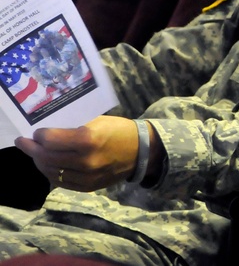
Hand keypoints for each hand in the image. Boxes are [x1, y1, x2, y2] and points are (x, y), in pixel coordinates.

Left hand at [14, 115, 150, 191]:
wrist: (142, 151)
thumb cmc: (119, 130)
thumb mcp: (97, 122)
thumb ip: (72, 129)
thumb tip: (48, 133)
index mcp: (88, 140)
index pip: (50, 140)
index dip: (39, 135)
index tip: (36, 131)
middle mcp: (85, 161)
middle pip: (47, 156)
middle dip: (32, 148)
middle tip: (24, 142)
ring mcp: (86, 177)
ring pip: (50, 171)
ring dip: (39, 161)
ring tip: (35, 154)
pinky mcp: (88, 187)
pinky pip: (61, 182)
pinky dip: (51, 173)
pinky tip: (48, 165)